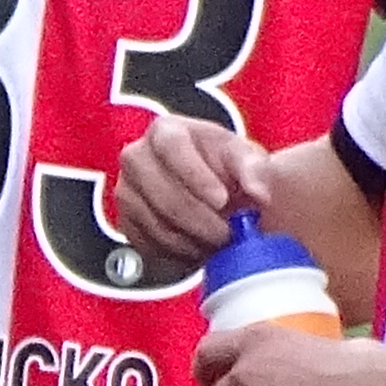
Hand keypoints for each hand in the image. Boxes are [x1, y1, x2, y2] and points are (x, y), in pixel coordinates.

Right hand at [111, 117, 265, 268]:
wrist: (214, 189)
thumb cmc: (227, 167)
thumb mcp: (247, 158)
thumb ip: (255, 169)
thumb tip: (258, 191)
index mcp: (165, 131)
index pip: (172, 148)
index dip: (195, 176)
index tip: (222, 200)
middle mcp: (136, 158)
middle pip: (162, 195)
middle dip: (200, 221)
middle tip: (229, 234)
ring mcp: (127, 192)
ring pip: (156, 225)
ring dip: (192, 241)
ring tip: (220, 242)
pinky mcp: (126, 223)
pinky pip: (149, 246)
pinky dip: (178, 254)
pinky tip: (201, 248)